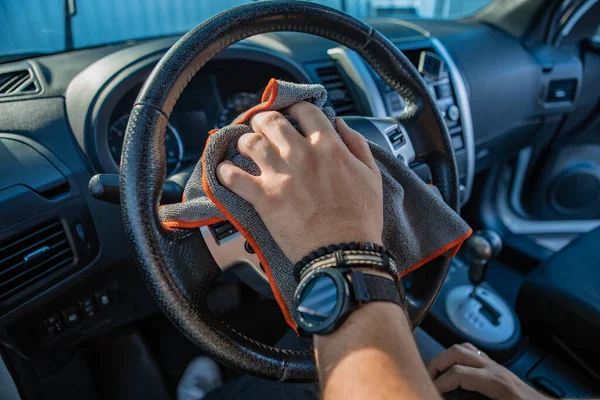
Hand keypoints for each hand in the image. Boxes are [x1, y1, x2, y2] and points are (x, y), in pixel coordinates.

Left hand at [216, 102, 382, 262]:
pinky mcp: (264, 197)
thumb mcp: (371, 175)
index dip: (295, 109)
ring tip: (245, 148)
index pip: (305, 111)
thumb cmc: (361, 218)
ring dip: (244, 142)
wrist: (344, 253)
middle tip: (262, 127)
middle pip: (271, 121)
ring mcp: (280, 175)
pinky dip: (225, 171)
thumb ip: (357, 144)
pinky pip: (233, 176)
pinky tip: (225, 170)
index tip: (290, 114)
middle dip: (263, 120)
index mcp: (329, 146)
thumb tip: (340, 124)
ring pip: (249, 143)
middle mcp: (302, 155)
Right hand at [427, 343, 551, 399]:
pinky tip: (452, 369)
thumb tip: (451, 396)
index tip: (430, 390)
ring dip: (445, 357)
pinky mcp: (497, 370)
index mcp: (495, 382)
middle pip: (457, 352)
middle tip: (425, 377)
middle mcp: (494, 369)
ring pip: (464, 349)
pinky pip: (473, 354)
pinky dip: (458, 358)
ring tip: (434, 372)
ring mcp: (496, 366)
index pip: (458, 373)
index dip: (439, 382)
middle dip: (436, 363)